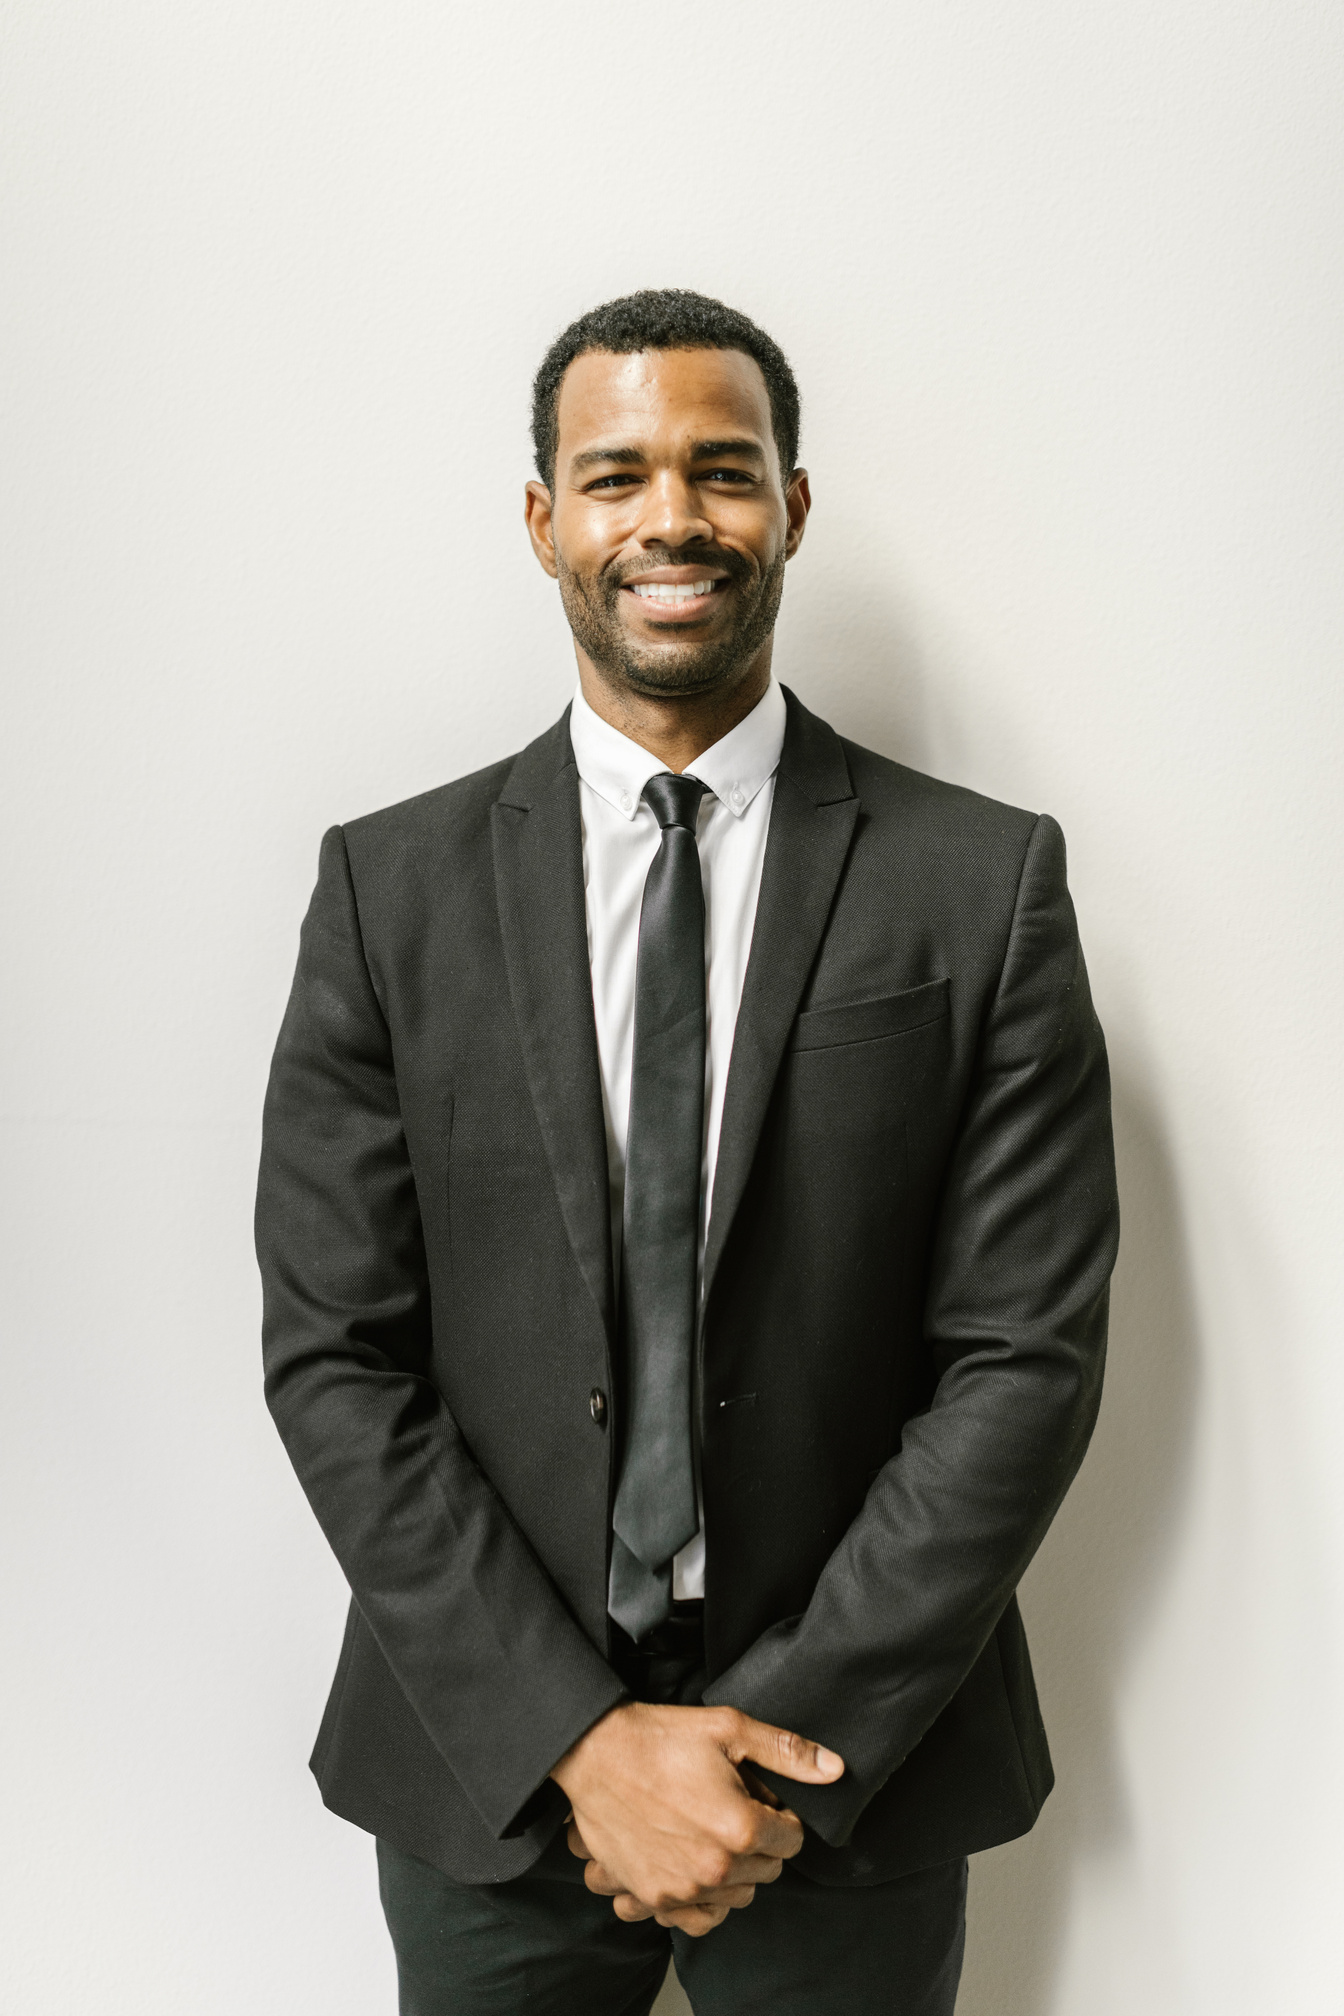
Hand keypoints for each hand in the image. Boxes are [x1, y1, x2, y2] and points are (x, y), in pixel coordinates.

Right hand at [549, 1702, 843, 1936]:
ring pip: (738, 1895)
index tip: (762, 1800)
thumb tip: (834, 1769)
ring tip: (712, 1834)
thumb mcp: (729, 1728)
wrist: (594, 1753)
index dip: (782, 1816)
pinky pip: (699, 1920)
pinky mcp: (653, 1897)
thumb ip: (787, 1752)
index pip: (792, 1840)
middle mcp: (715, 1867)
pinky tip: (697, 1868)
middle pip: (768, 1870)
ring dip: (736, 1870)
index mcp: (740, 1827)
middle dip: (761, 1842)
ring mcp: (682, 1888)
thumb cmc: (660, 1738)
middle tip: (733, 1809)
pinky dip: (705, 1900)